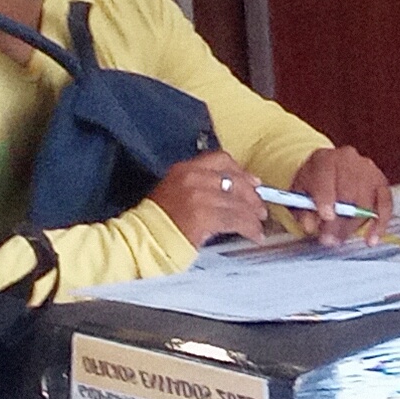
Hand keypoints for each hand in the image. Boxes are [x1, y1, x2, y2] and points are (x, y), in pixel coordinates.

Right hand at [150, 150, 268, 246]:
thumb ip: (198, 186)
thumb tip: (227, 193)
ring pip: (238, 202)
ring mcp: (199, 195)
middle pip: (234, 180)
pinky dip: (250, 228)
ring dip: (253, 215)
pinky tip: (254, 234)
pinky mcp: (204, 215)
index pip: (220, 160)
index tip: (252, 182)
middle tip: (260, 207)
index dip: (241, 171)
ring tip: (258, 224)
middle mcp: (193, 177)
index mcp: (184, 169)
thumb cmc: (155, 222)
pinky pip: (237, 220)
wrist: (140, 238)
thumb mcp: (174, 192)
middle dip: (251, 195)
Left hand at [289, 145, 392, 246]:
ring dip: (353, 226)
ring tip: (339, 239)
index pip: (326, 175)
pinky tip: (371, 239)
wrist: (327, 172)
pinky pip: (385, 204)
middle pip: (348, 191)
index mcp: (323, 158)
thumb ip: (302, 210)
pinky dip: (379, 224)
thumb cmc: (312, 184)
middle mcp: (348, 159)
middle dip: (338, 221)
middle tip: (329, 240)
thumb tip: (311, 226)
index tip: (326, 217)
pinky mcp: (381, 182)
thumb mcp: (298, 194)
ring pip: (365, 200)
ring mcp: (368, 169)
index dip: (326, 197)